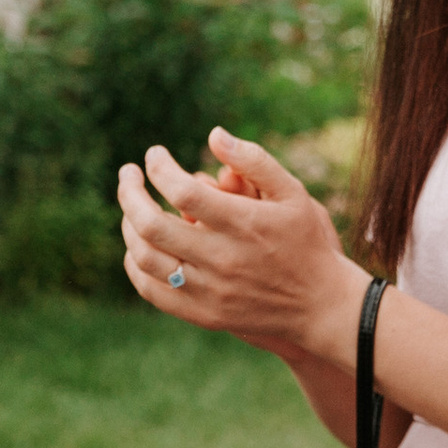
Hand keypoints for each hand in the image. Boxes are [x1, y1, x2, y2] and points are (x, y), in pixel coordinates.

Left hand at [117, 129, 364, 360]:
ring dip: (128, 226)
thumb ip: (254, 161)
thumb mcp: (293, 193)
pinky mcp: (203, 313)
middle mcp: (223, 258)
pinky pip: (152, 290)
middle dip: (130, 193)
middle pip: (152, 225)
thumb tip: (213, 134)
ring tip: (132, 207)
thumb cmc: (305, 240)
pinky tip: (139, 246)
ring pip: (146, 258)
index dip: (160, 168)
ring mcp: (210, 290)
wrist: (320, 304)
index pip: (183, 191)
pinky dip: (135, 265)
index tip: (154, 154)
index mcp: (244, 224)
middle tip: (128, 175)